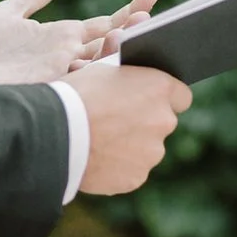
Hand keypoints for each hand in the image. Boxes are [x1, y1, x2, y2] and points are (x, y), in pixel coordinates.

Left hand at [0, 0, 156, 83]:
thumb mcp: (8, 14)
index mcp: (62, 38)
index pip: (104, 25)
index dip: (128, 13)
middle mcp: (67, 55)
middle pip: (110, 42)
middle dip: (134, 30)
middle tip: (155, 17)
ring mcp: (61, 71)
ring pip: (102, 60)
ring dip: (122, 46)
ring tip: (144, 27)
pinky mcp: (52, 83)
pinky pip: (83, 77)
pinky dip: (100, 66)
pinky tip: (115, 51)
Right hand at [68, 64, 192, 194]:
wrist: (55, 133)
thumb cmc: (75, 94)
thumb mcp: (101, 70)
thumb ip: (125, 72)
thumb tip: (125, 58)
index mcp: (160, 88)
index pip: (181, 96)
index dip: (164, 97)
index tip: (150, 100)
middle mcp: (164, 120)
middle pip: (163, 123)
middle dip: (145, 122)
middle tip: (115, 121)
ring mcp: (152, 152)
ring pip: (147, 149)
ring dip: (132, 146)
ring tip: (101, 141)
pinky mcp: (137, 177)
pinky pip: (132, 170)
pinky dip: (118, 167)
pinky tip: (97, 158)